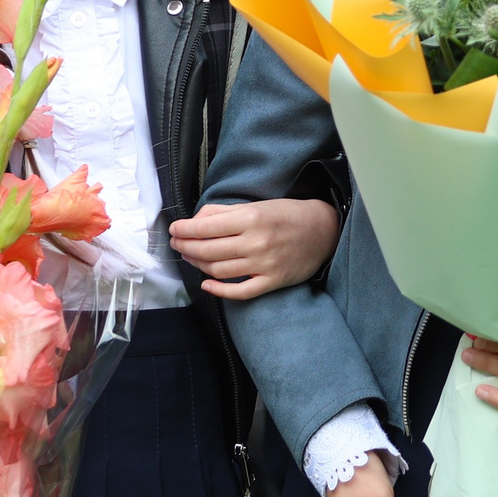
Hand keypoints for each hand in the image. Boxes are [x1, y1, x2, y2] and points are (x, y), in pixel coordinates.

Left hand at [173, 199, 339, 299]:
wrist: (323, 230)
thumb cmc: (286, 215)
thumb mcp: (256, 205)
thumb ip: (224, 212)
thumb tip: (195, 221)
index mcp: (251, 218)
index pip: (206, 227)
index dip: (184, 230)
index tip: (174, 229)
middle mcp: (256, 242)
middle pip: (208, 250)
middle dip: (186, 246)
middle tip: (177, 243)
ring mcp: (264, 264)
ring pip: (218, 270)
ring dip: (197, 264)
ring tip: (189, 257)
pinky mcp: (272, 281)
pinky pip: (239, 292)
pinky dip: (219, 291)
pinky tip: (206, 284)